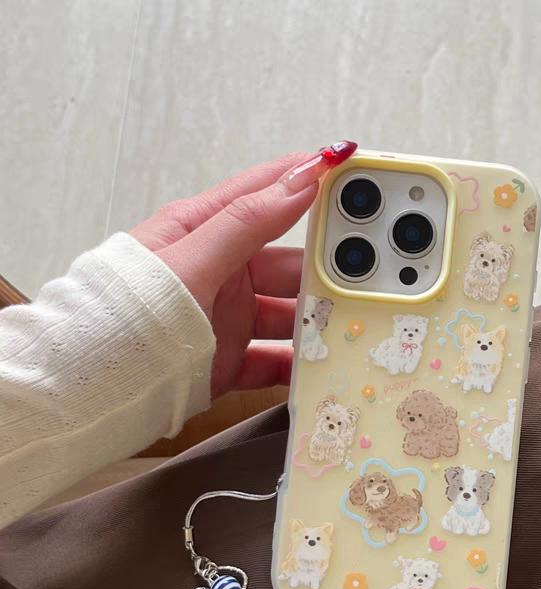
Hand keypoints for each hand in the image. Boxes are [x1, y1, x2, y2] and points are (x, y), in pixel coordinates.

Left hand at [131, 142, 355, 397]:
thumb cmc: (131, 310)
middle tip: (367, 272)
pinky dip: (297, 367)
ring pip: (289, 316)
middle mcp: (223, 273)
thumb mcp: (192, 258)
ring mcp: (228, 319)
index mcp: (207, 232)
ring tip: (349, 325)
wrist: (98, 384)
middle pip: (290, 263)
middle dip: (327, 268)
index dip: (311, 183)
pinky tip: (319, 367)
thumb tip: (299, 180)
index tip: (357, 178)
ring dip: (317, 322)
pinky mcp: (229, 362)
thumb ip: (247, 221)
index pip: (268, 196)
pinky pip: (275, 362)